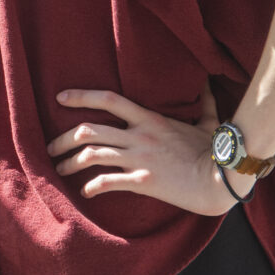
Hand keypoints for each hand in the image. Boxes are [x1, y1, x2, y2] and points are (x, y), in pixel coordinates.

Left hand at [48, 84, 242, 216]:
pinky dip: (92, 186)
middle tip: (51, 147)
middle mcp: (139, 136)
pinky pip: (108, 182)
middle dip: (63, 139)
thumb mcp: (208, 121)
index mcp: (150, 119)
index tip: (60, 99)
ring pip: (92, 155)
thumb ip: (205, 101)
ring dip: (70, 162)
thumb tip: (210, 82)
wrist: (223, 178)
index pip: (109, 99)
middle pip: (88, 130)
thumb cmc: (215, 150)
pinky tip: (86, 192)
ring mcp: (139, 159)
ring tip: (60, 169)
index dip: (81, 97)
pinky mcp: (143, 181)